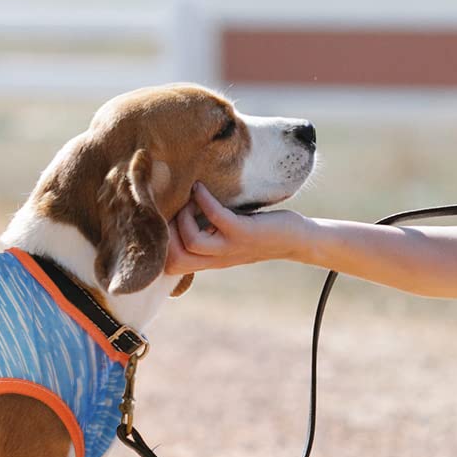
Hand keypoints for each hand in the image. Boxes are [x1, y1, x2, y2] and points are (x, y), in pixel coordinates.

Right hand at [165, 182, 298, 274]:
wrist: (296, 241)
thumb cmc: (259, 233)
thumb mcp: (227, 238)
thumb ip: (206, 234)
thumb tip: (181, 213)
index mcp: (210, 261)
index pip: (172, 268)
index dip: (160, 248)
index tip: (162, 223)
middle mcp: (217, 259)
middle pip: (175, 261)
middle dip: (166, 234)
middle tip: (174, 211)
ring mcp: (230, 247)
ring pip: (192, 242)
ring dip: (183, 216)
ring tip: (189, 200)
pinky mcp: (244, 232)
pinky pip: (216, 216)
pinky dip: (203, 199)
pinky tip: (200, 188)